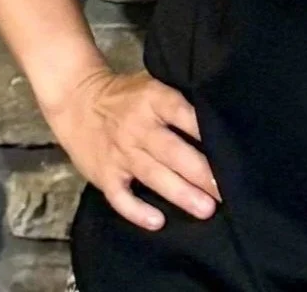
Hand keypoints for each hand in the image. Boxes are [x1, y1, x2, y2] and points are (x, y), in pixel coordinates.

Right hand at [44, 66, 221, 230]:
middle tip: (225, 191)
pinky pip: (121, 196)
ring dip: (180, 193)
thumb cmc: (126, 94)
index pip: (183, 114)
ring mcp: (121, 152)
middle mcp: (139, 126)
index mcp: (154, 99)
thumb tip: (216, 121)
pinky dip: (137, 211)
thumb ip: (178, 102)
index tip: (229, 150)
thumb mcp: (153, 85)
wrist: (77, 99)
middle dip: (201, 173)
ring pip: (154, 175)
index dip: (205, 131)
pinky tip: (158, 222)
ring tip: (205, 209)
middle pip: (173, 151)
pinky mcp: (104, 174)